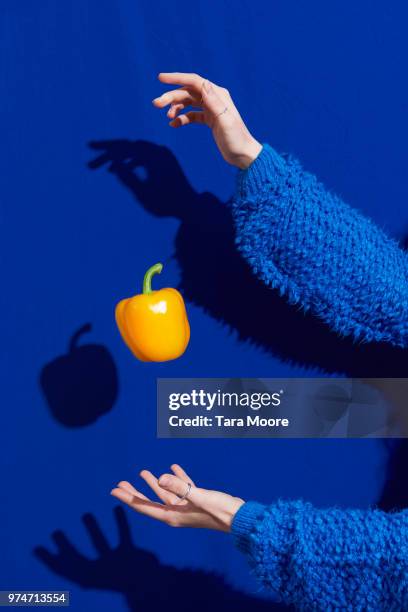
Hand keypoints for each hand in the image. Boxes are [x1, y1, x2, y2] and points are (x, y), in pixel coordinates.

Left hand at [111, 464, 244, 531]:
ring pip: (165, 493)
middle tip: (120, 483)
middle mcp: (176, 513)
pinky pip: (182, 488)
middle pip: (150, 501)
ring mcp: (186, 507)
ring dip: (154, 483)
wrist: (239, 518)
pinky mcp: (197, 501)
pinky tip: (172, 467)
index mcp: (172, 516)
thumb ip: (179, 486)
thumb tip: (161, 477)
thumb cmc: (220, 510)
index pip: (145, 507)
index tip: (114, 491)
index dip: (128, 498)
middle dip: (135, 492)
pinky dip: (176, 478)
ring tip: (142, 472)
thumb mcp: (198, 496)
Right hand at [153, 72, 261, 168]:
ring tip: (167, 117)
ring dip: (175, 107)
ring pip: (188, 103)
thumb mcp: (225, 121)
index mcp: (218, 95)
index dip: (177, 78)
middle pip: (188, 92)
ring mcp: (211, 109)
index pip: (194, 81)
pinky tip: (173, 125)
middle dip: (171, 96)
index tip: (160, 78)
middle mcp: (214, 99)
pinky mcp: (209, 120)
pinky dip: (181, 118)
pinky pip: (191, 115)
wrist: (243, 156)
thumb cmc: (236, 139)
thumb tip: (203, 84)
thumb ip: (214, 103)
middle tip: (156, 104)